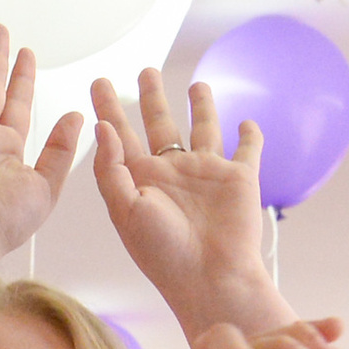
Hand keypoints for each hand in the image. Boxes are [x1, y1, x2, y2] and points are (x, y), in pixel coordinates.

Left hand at [91, 72, 274, 316]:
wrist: (211, 278)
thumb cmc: (163, 253)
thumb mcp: (125, 210)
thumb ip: (111, 168)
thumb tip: (102, 125)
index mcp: (142, 179)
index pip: (121, 134)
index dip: (108, 107)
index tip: (98, 81)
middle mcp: (173, 172)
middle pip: (160, 124)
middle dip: (151, 97)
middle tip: (146, 70)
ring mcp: (207, 174)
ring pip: (204, 129)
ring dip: (202, 107)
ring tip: (197, 85)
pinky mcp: (240, 179)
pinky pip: (247, 149)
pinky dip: (250, 134)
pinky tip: (247, 123)